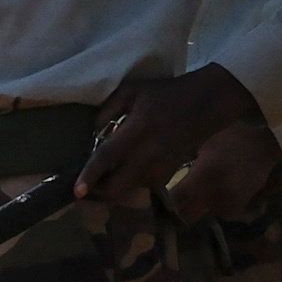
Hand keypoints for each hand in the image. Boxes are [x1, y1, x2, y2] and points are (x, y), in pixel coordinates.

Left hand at [80, 67, 267, 219]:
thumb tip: (93, 133)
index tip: (76, 190)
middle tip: (86, 187)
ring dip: (115, 188)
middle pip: (119, 186)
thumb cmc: (165, 94)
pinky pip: (144, 185)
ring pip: (131, 190)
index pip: (108, 156)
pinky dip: (131, 183)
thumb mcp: (133, 90)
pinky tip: (124, 173)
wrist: (205, 104)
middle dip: (100, 191)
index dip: (90, 175)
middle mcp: (150, 152)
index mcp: (138, 128)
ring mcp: (162, 165)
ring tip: (103, 179)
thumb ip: (109, 109)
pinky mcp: (170, 173)